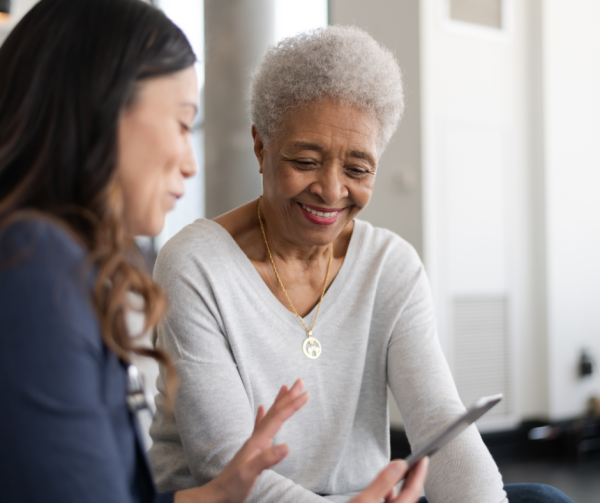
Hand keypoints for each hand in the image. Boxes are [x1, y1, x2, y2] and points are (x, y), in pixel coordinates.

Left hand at [174, 379, 308, 502]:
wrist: (217, 495)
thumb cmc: (233, 486)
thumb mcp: (250, 473)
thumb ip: (267, 459)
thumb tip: (287, 446)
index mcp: (258, 441)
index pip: (278, 418)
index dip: (292, 405)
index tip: (306, 393)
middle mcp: (256, 438)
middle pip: (274, 412)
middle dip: (288, 397)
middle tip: (299, 382)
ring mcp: (253, 442)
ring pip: (269, 416)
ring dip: (279, 401)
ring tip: (285, 388)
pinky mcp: (252, 449)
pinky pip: (259, 426)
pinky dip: (263, 415)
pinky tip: (262, 409)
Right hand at [348, 457, 428, 502]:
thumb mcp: (365, 499)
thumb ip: (383, 482)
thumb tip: (399, 465)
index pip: (413, 492)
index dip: (419, 473)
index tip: (424, 459)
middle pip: (410, 497)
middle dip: (414, 479)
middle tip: (418, 462)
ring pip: (402, 502)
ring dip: (404, 487)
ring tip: (405, 472)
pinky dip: (393, 495)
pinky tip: (389, 489)